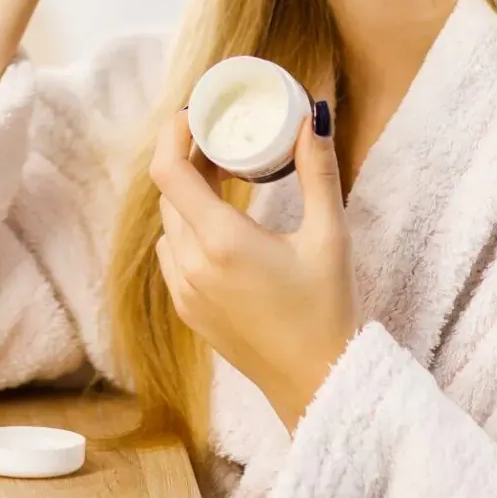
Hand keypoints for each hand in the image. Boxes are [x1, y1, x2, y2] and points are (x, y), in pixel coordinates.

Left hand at [150, 104, 359, 432]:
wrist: (315, 381)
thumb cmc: (327, 309)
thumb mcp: (328, 235)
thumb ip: (318, 171)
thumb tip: (313, 117)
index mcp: (221, 241)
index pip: (168, 171)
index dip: (172, 134)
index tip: (195, 116)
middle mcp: (191, 264)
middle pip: (169, 193)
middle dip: (189, 161)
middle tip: (222, 142)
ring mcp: (183, 290)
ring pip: (169, 223)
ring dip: (188, 196)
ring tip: (223, 180)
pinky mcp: (187, 309)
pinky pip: (172, 253)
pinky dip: (188, 229)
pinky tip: (221, 226)